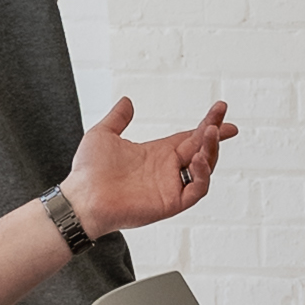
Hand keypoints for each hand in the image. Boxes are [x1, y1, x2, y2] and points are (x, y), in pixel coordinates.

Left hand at [64, 95, 235, 237]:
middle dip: (215, 134)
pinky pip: (196, 190)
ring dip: (211, 151)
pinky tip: (198, 158)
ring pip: (204, 169)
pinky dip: (202, 175)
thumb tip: (126, 101)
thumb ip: (118, 118)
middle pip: (201, 149)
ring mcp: (170, 187)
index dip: (207, 125)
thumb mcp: (104, 134)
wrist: (81, 197)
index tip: (221, 110)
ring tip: (210, 132)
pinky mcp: (170, 203)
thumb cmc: (88, 171)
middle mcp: (167, 170)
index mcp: (157, 154)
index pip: (190, 137)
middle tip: (224, 119)